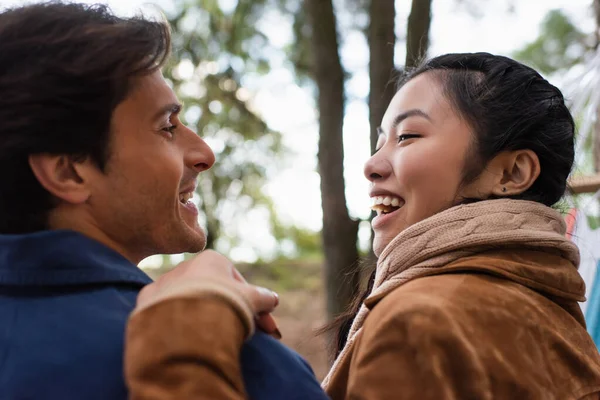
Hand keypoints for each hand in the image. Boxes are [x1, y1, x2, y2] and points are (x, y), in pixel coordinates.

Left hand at [137, 250, 280, 336]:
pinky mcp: (146, 303)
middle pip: (215, 293)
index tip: (266, 329)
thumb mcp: (252, 300)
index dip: (257, 308)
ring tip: (217, 338)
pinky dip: (179, 323)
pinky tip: (188, 336)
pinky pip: (167, 313)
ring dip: (206, 318)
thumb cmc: (223, 304)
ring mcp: (165, 284)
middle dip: (233, 313)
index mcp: (212, 259)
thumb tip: (273, 299)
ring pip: (191, 302)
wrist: (184, 321)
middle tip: (247, 335)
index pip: (239, 285)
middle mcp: (186, 266)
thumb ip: (264, 298)